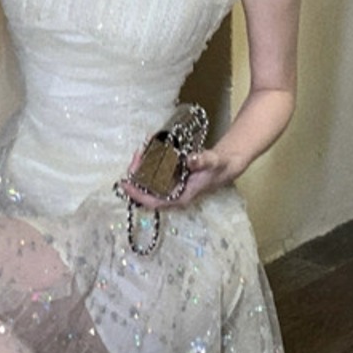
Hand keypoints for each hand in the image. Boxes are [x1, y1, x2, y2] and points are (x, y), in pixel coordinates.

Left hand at [117, 147, 239, 211]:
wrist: (227, 164)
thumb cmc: (220, 167)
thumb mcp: (214, 162)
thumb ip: (203, 161)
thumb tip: (190, 159)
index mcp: (181, 197)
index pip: (154, 202)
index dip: (138, 195)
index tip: (125, 184)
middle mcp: (174, 194)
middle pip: (148, 191)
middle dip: (138, 176)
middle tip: (136, 156)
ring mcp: (172, 186)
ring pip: (150, 182)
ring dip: (142, 169)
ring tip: (140, 152)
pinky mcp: (172, 178)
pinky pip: (155, 173)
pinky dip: (149, 163)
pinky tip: (147, 150)